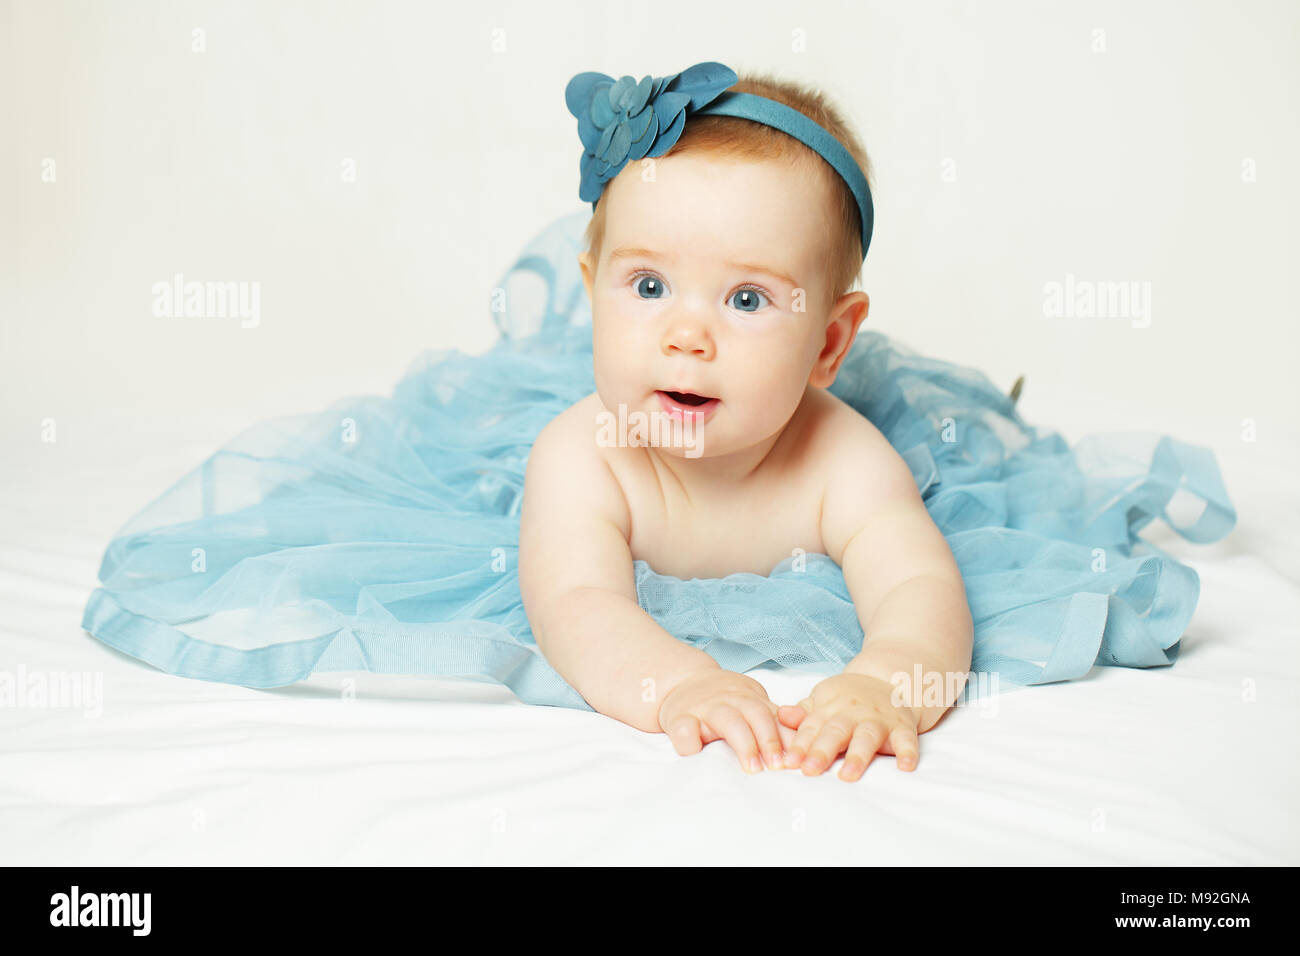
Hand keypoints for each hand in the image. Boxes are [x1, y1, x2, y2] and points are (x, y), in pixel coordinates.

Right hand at [658, 669, 798, 773]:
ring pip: (727, 720)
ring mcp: (705, 709)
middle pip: (756, 714)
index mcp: (752, 700)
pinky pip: (684, 728)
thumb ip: (779, 725)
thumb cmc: (726, 702)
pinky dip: (690, 741)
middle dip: (770, 740)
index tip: (800, 760)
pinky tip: (697, 753)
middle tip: (779, 766)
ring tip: (752, 768)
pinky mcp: (679, 717)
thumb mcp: (754, 707)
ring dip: (743, 743)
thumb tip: (810, 748)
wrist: (683, 680)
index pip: (776, 716)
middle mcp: (731, 701)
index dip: (789, 737)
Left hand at [777, 672, 919, 779]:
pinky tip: (905, 767)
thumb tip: (781, 715)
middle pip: (836, 731)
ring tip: (847, 776)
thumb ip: (803, 713)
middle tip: (809, 770)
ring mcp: (878, 720)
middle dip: (822, 751)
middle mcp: (853, 713)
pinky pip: (907, 740)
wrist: (887, 680)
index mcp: (830, 708)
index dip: (800, 745)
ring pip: (867, 737)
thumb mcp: (822, 699)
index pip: (812, 727)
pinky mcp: (902, 727)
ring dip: (857, 756)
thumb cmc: (847, 698)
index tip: (789, 763)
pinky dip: (908, 752)